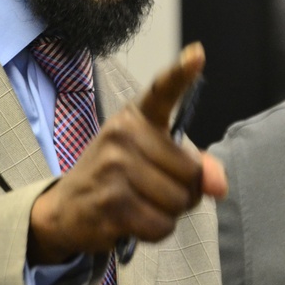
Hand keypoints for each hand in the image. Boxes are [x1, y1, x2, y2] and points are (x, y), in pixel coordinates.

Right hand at [27, 42, 227, 263]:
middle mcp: (122, 133)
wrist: (65, 208)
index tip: (198, 54)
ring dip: (169, 213)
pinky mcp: (110, 203)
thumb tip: (219, 185)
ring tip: (142, 204)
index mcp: (135, 116)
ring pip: (178, 202)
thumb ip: (193, 166)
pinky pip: (161, 226)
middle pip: (191, 173)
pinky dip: (156, 231)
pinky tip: (133, 221)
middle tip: (155, 190)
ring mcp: (114, 167)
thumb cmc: (118, 178)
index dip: (181, 73)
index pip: (162, 91)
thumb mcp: (152, 160)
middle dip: (185, 192)